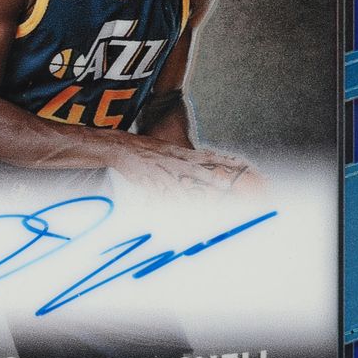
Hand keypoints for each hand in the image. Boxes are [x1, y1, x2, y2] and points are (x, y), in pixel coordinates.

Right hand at [112, 138, 263, 197]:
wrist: (120, 147)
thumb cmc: (144, 148)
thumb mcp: (166, 148)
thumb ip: (183, 156)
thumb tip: (199, 160)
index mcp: (178, 152)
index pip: (204, 155)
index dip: (221, 160)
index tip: (237, 164)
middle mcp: (172, 161)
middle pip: (195, 170)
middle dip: (211, 178)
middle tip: (226, 185)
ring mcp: (160, 172)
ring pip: (179, 185)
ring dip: (192, 196)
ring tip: (206, 207)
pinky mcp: (148, 181)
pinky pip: (160, 194)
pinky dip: (168, 202)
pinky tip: (176, 210)